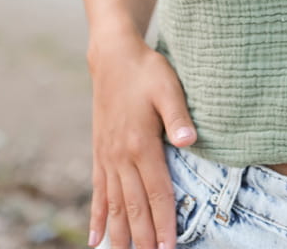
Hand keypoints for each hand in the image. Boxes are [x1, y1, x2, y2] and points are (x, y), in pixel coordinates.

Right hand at [88, 30, 196, 248]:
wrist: (113, 56)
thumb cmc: (146, 70)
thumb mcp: (168, 86)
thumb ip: (178, 116)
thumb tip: (190, 141)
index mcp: (141, 144)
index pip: (156, 192)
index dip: (165, 222)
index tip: (171, 248)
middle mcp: (121, 156)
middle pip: (135, 207)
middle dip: (145, 238)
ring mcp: (107, 157)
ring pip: (116, 205)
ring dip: (122, 234)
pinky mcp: (100, 153)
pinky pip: (99, 192)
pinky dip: (98, 217)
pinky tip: (96, 239)